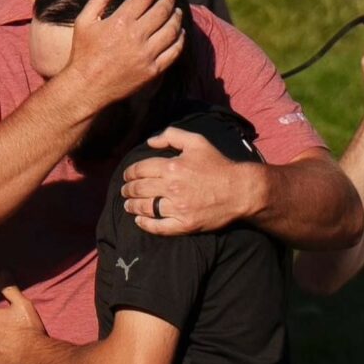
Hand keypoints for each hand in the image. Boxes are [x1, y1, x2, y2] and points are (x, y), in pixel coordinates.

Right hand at [65, 0, 184, 110]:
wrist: (86, 86)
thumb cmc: (83, 53)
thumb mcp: (84, 22)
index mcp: (120, 21)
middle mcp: (136, 36)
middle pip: (161, 11)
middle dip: (168, 0)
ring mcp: (147, 54)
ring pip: (171, 30)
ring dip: (177, 18)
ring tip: (178, 12)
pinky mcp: (152, 70)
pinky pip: (173, 52)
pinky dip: (179, 40)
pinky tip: (180, 34)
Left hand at [122, 127, 249, 233]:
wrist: (240, 190)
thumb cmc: (218, 164)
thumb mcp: (197, 142)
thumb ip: (171, 136)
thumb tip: (149, 142)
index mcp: (172, 166)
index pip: (140, 169)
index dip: (129, 172)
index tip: (126, 175)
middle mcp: (171, 187)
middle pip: (139, 189)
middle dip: (127, 189)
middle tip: (124, 191)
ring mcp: (177, 208)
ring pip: (145, 208)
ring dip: (132, 206)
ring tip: (128, 205)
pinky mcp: (184, 225)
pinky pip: (158, 227)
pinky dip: (145, 225)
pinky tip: (139, 222)